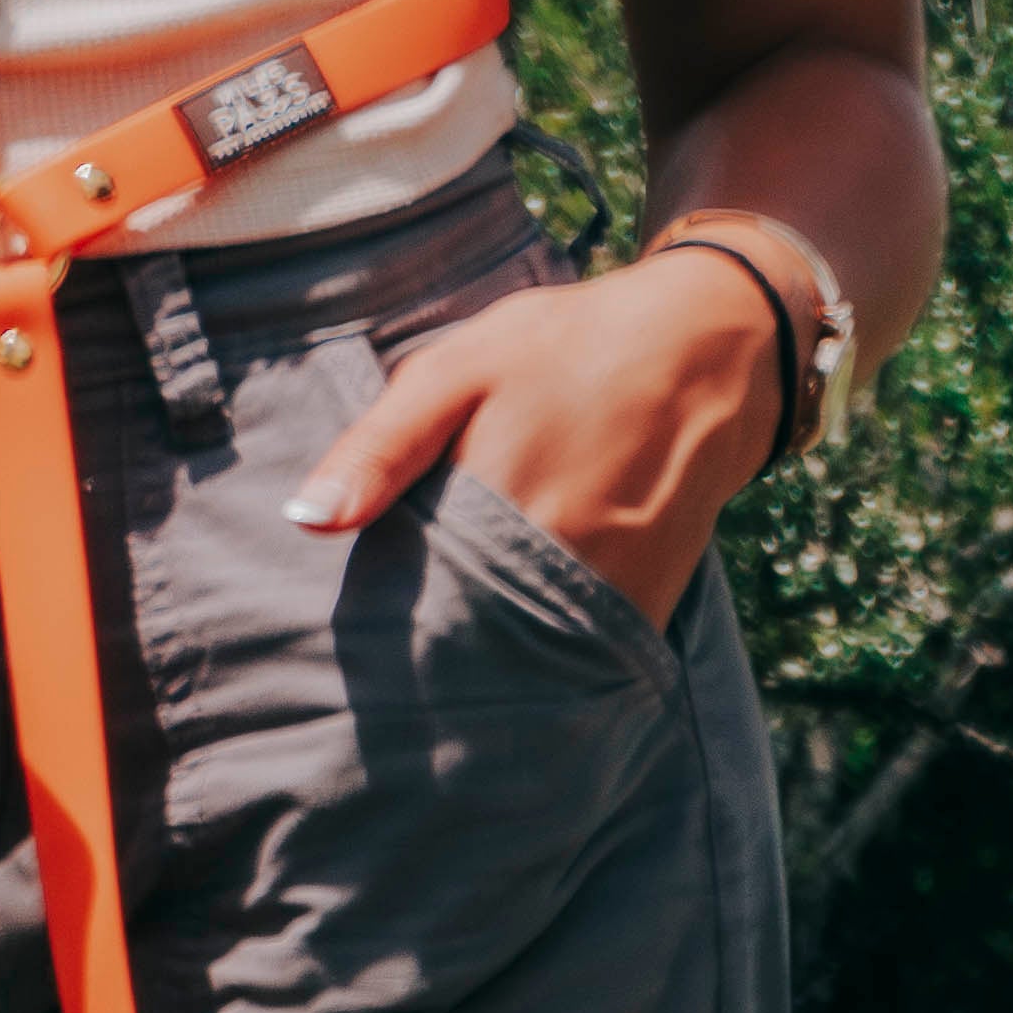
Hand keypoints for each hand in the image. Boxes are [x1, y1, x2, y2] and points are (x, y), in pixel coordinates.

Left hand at [283, 245, 787, 631]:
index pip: (409, 611)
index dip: (378, 632)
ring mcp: (607, 601)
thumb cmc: (565, 348)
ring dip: (486, 664)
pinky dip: (544, 656)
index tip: (354, 641)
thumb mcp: (458, 370)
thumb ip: (380, 448)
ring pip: (522, 664)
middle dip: (428, 657)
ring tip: (455, 651)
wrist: (706, 354)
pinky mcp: (646, 614)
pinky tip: (518, 633)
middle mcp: (554, 571)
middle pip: (464, 650)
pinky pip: (577, 657)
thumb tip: (306, 523)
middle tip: (394, 661)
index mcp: (492, 511)